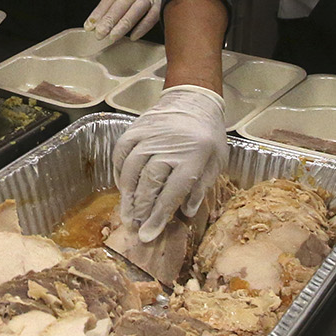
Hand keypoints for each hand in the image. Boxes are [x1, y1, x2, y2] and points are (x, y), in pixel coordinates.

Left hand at [85, 0, 174, 43]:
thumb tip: (105, 16)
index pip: (107, 1)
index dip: (97, 14)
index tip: (88, 26)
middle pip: (117, 8)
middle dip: (106, 22)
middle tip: (98, 35)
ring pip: (132, 13)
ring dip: (121, 26)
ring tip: (112, 37)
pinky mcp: (162, 2)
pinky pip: (150, 17)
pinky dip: (142, 28)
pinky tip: (133, 36)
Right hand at [114, 85, 227, 242]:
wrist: (194, 100)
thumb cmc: (208, 135)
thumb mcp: (216, 162)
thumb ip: (201, 187)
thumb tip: (185, 213)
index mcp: (194, 156)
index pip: (172, 192)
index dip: (158, 217)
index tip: (147, 235)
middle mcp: (170, 145)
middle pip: (150, 182)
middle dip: (140, 209)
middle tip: (134, 228)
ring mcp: (151, 134)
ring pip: (132, 168)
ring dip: (127, 194)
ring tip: (126, 213)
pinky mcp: (136, 128)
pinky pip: (122, 152)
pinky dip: (119, 171)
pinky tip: (122, 186)